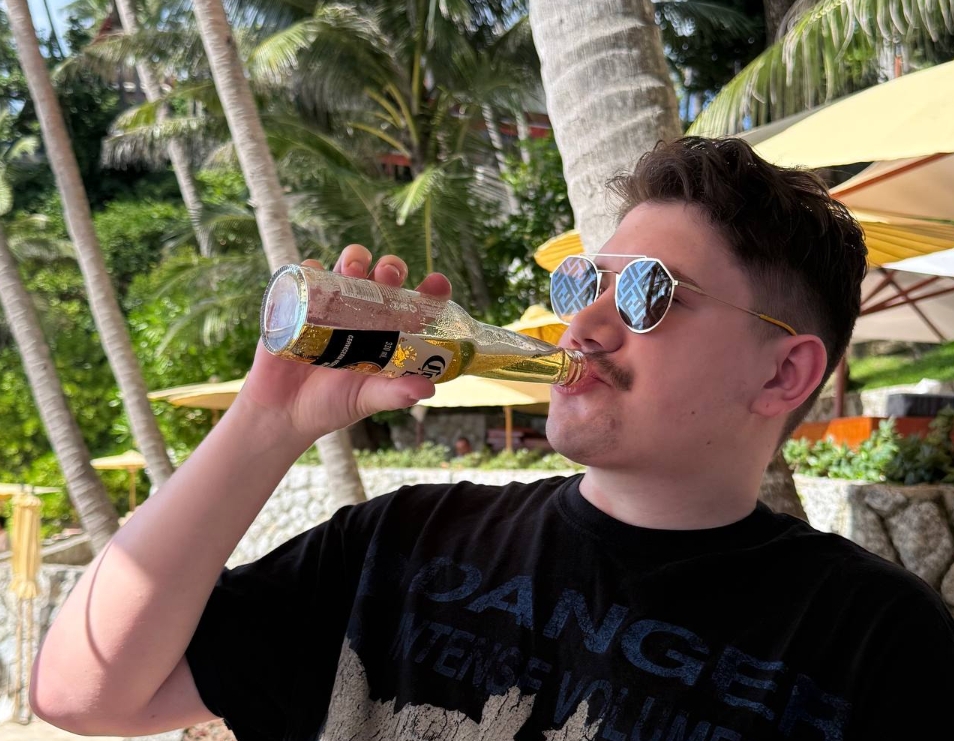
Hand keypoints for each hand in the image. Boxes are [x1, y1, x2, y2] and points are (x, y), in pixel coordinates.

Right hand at [236, 245, 451, 445]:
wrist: (283, 411)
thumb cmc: (332, 404)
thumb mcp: (367, 399)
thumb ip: (395, 394)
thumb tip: (428, 389)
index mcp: (387, 333)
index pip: (416, 304)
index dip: (430, 290)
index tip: (437, 283)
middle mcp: (364, 313)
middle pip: (384, 276)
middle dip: (391, 267)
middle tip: (388, 276)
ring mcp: (332, 305)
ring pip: (349, 266)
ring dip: (355, 259)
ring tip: (353, 271)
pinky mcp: (300, 303)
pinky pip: (308, 274)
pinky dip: (313, 267)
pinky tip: (316, 272)